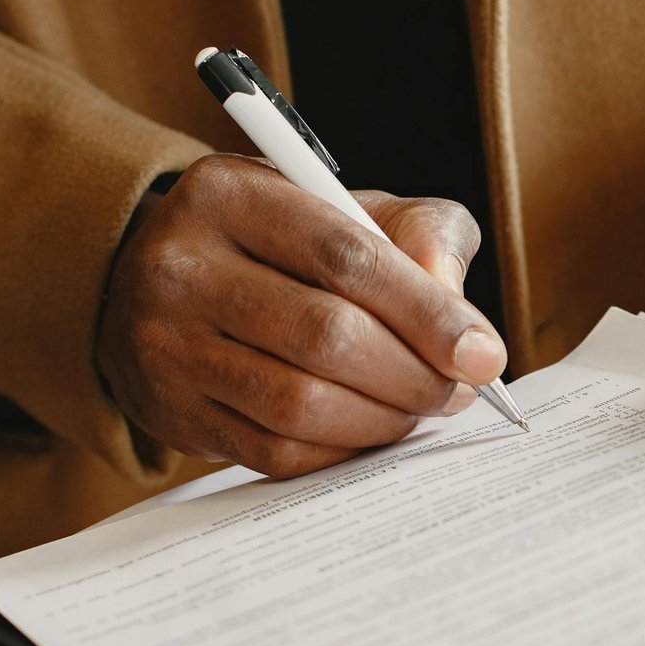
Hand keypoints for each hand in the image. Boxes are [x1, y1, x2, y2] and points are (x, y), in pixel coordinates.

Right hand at [98, 154, 503, 476]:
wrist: (163, 286)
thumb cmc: (283, 246)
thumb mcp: (350, 207)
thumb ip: (423, 236)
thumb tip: (463, 324)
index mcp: (230, 194)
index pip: (347, 257)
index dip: (426, 313)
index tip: (481, 353)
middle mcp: (182, 266)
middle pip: (326, 336)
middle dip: (413, 375)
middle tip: (455, 390)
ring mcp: (165, 346)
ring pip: (301, 404)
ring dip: (383, 420)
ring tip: (418, 410)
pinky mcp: (172, 412)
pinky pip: (274, 451)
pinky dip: (340, 450)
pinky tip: (368, 432)